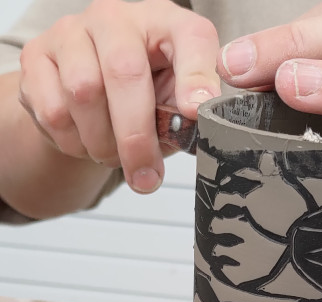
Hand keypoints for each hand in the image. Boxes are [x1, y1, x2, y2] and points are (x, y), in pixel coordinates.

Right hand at [19, 0, 219, 193]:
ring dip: (102, 142)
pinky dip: (74, 141)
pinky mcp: (37, 55)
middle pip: (124, 72)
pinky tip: (88, 142)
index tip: (195, 112)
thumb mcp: (180, 97)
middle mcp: (117, 18)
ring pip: (83, 93)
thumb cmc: (145, 91)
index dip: (196, 75)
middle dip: (136, 136)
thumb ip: (195, 105)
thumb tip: (197, 118)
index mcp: (167, 23)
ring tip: (116, 156)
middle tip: (146, 175)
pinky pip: (52, 110)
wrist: (93, 92)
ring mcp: (72, 32)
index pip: (190, 36)